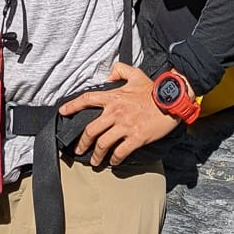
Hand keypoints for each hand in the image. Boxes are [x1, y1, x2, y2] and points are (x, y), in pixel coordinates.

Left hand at [58, 63, 179, 167]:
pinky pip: (120, 152)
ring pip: (103, 144)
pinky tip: (114, 162)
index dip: (72, 106)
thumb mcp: (135, 73)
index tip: (63, 112)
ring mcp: (125, 126)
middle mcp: (116, 112)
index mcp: (113, 97)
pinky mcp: (136, 138)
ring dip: (96, 155)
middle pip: (91, 130)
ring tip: (95, 161)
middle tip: (79, 149)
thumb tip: (109, 76)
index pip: (87, 100)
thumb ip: (119, 70)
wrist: (171, 100)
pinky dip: (115, 159)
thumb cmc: (153, 89)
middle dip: (82, 142)